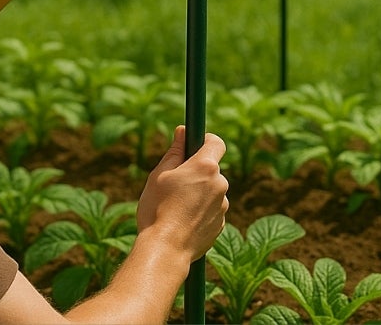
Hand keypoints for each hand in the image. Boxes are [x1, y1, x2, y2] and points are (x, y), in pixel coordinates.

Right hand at [137, 127, 228, 259]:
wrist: (167, 249)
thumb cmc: (158, 208)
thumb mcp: (160, 174)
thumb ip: (175, 151)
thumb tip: (182, 132)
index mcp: (205, 167)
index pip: (216, 142)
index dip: (204, 140)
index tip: (191, 145)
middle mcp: (220, 185)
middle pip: (211, 169)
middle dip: (196, 171)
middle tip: (174, 182)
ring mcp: (223, 207)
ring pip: (211, 190)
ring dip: (198, 192)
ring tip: (176, 205)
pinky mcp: (221, 225)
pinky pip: (212, 209)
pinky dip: (201, 210)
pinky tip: (183, 219)